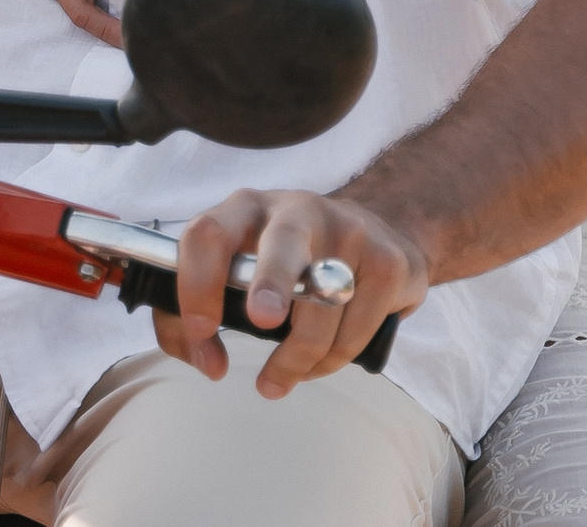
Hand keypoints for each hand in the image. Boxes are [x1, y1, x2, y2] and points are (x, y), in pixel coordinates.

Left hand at [155, 189, 428, 396]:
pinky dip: (333, 359)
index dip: (198, 282)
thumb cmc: (289, 259)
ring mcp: (349, 231)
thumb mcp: (240, 266)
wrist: (378, 230)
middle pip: (283, 244)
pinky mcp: (388, 262)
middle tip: (263, 319)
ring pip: (324, 306)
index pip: (209, 233)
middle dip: (272, 282)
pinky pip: (357, 327)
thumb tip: (206, 362)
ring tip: (278, 379)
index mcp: (246, 208)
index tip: (201, 331)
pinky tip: (320, 361)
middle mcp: (298, 210)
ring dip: (297, 359)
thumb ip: (200, 314)